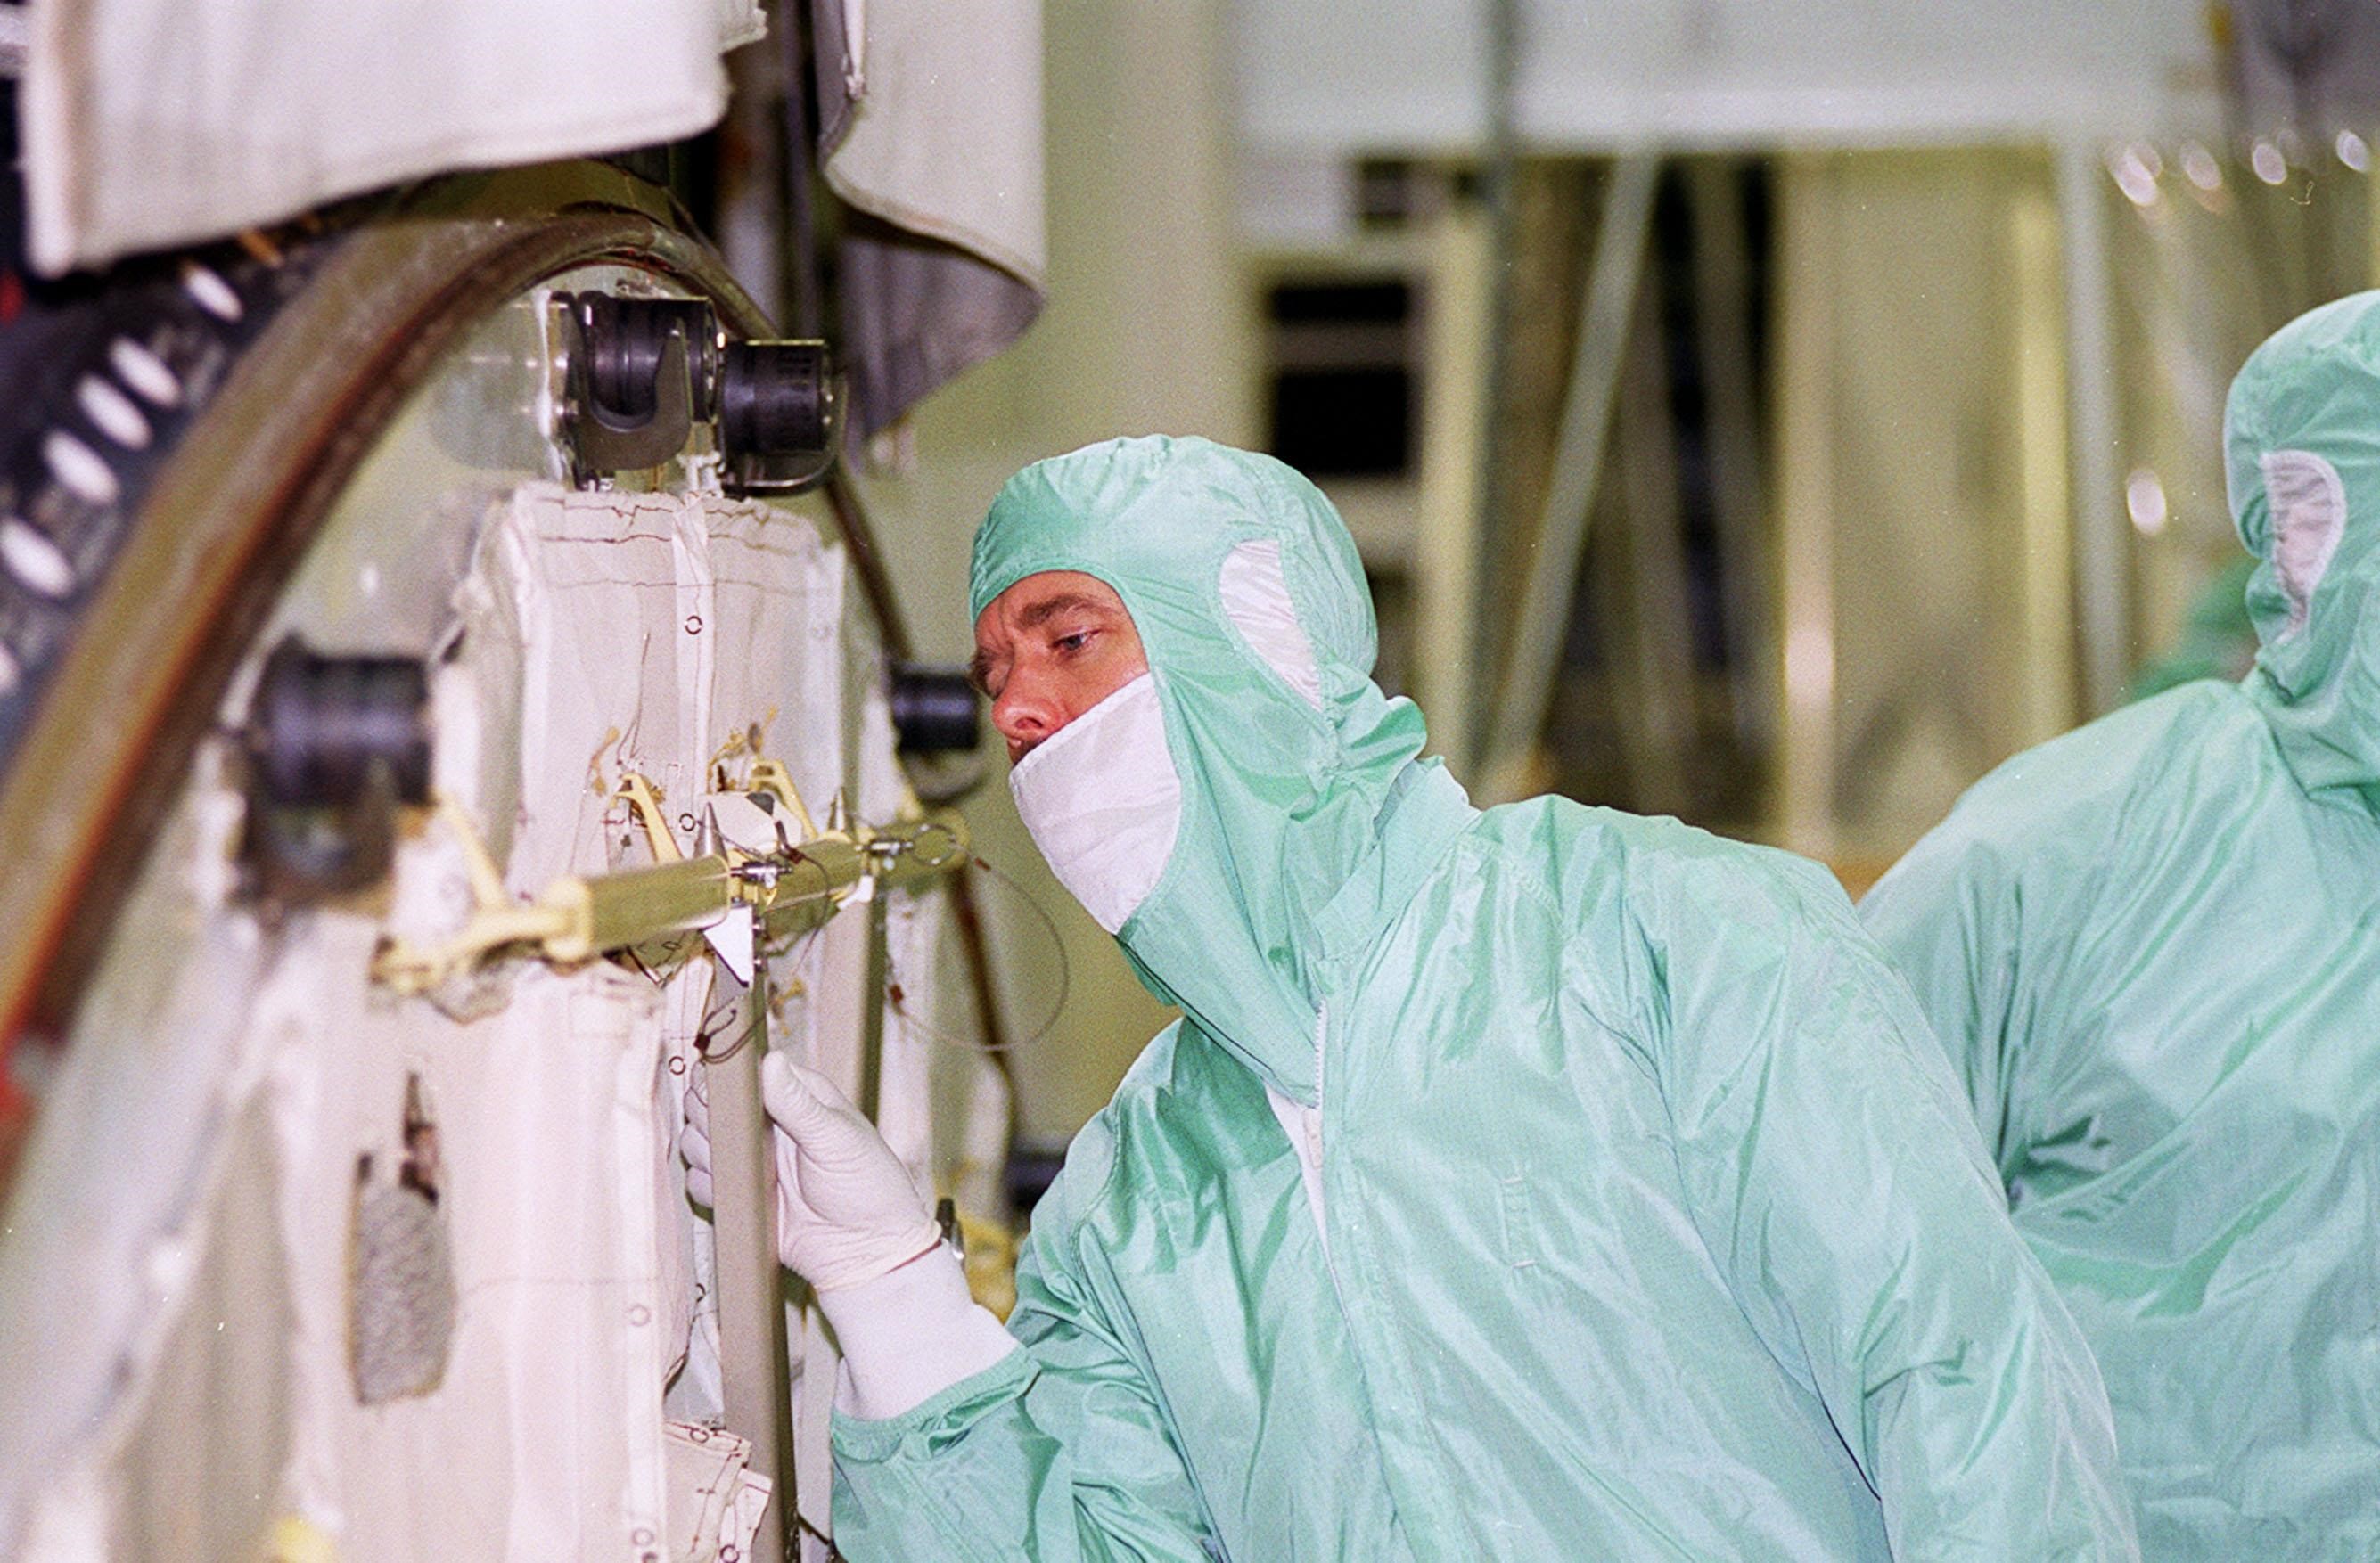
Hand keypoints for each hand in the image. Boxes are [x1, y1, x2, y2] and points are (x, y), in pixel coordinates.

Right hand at [681, 1053, 942, 1291]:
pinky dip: (707, 1186)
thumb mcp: (836, 1139)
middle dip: (708, 1116)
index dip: (724, 1080)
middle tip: (733, 1136)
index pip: (742, 1072)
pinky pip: (700, 1182)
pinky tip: (737, 1193)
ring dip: (704, 1151)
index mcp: (795, 1095)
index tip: (725, 1096)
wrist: (866, 1251)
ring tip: (740, 1168)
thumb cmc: (867, 1187)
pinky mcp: (739, 1194)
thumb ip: (797, 1103)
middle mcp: (767, 1123)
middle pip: (709, 1102)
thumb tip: (770, 1060)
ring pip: (697, 1140)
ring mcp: (750, 1159)